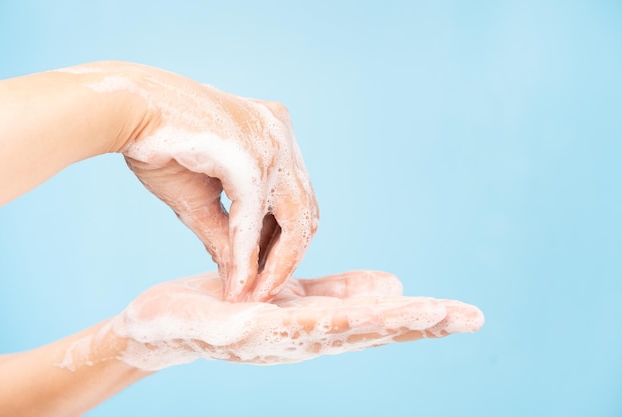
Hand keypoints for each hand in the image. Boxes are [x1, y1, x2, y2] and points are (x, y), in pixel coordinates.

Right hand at [71, 62, 317, 301]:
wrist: (129, 110)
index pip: (296, 200)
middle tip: (264, 294)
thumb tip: (239, 278)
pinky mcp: (249, 158)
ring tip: (254, 295)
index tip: (264, 275)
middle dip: (287, 259)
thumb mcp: (202, 201)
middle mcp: (282, 136)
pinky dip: (247, 256)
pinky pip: (254, 218)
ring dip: (275, 265)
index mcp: (276, 134)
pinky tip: (238, 283)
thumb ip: (228, 236)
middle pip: (304, 212)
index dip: (285, 243)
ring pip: (293, 219)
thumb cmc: (162, 146)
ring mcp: (271, 144)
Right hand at [109, 270, 483, 368]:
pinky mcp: (288, 307)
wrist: (158, 330)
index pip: (354, 328)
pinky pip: (333, 300)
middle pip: (374, 328)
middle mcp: (303, 335)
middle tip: (472, 317)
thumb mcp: (206, 324)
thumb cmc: (172, 326)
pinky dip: (364, 294)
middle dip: (422, 321)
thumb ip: (238, 325)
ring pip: (362, 317)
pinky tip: (390, 287)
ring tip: (448, 311)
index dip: (397, 319)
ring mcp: (299, 323)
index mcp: (287, 336)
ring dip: (406, 312)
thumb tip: (259, 325)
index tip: (438, 313)